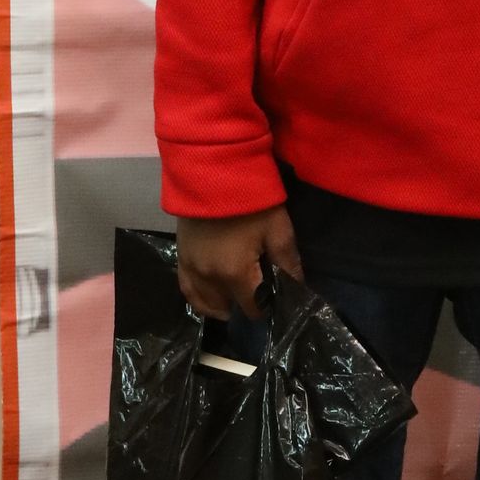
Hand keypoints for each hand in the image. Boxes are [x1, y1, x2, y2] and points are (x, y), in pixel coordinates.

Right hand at [176, 207, 302, 321]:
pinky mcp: (180, 256)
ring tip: (235, 303)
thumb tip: (299, 289)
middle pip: (228, 307)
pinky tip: (210, 300)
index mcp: (235, 274)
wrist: (215, 171)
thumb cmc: (252, 200)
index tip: (275, 302)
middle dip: (244, 305)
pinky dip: (199, 299)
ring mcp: (190, 268)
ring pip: (204, 303)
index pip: (252, 308)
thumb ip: (288, 263)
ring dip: (221, 305)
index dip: (266, 308)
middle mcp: (209, 278)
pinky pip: (186, 290)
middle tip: (258, 295)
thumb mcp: (278, 229)